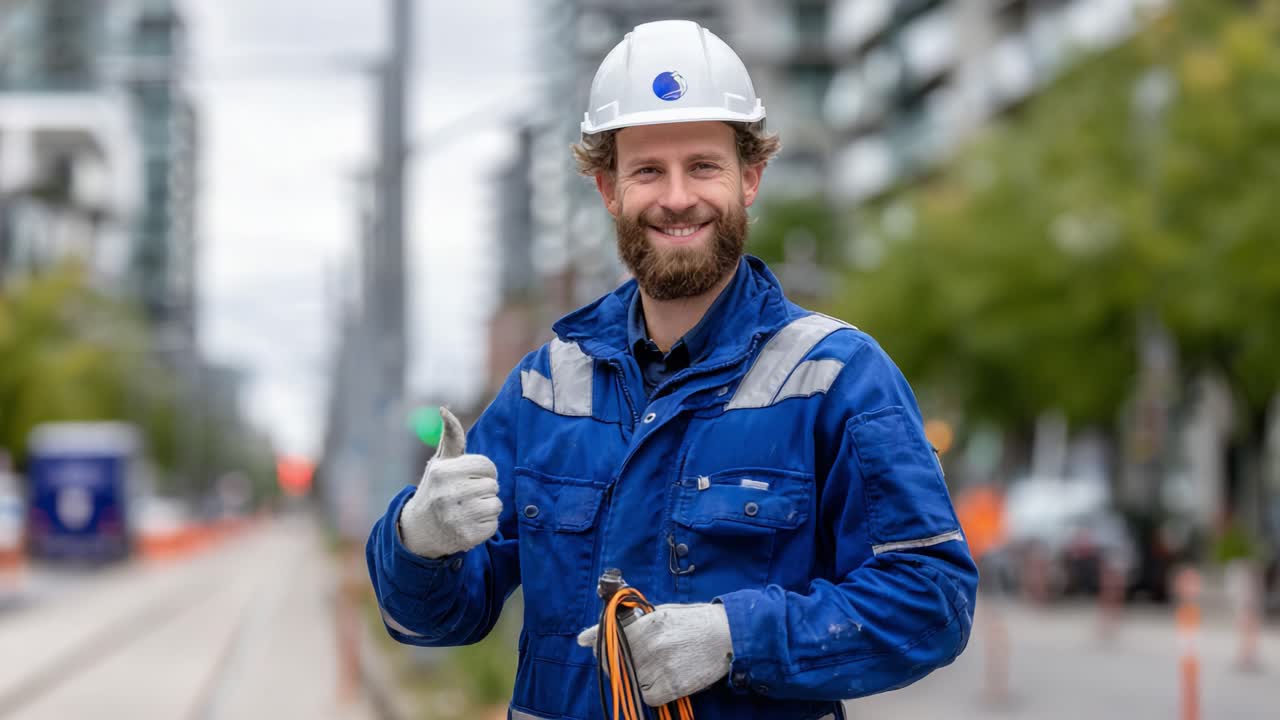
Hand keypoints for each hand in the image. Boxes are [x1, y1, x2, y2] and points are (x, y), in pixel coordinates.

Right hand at [398, 407, 501, 558]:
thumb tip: (444, 410)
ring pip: (496, 505)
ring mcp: (456, 517)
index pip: (486, 465)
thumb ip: (450, 437)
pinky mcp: (466, 537)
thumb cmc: (435, 489)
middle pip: (492, 485)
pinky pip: (494, 525)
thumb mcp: (440, 463)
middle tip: (469, 495)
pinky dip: (486, 525)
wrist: (419, 530)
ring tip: (470, 509)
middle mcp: (447, 494)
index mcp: (443, 472)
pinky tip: (470, 523)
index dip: (484, 471)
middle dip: (485, 489)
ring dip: (487, 507)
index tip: (473, 477)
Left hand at [577, 603, 732, 706]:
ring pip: (631, 678)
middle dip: (614, 658)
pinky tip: (659, 680)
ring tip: (650, 666)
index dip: (596, 637)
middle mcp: (652, 645)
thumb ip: (638, 618)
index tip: (584, 641)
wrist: (728, 636)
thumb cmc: (695, 621)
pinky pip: (647, 696)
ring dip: (634, 675)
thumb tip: (612, 620)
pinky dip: (649, 691)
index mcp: (650, 623)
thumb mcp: (665, 612)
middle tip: (622, 656)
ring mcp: (662, 667)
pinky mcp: (673, 686)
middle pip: (616, 659)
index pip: (612, 633)